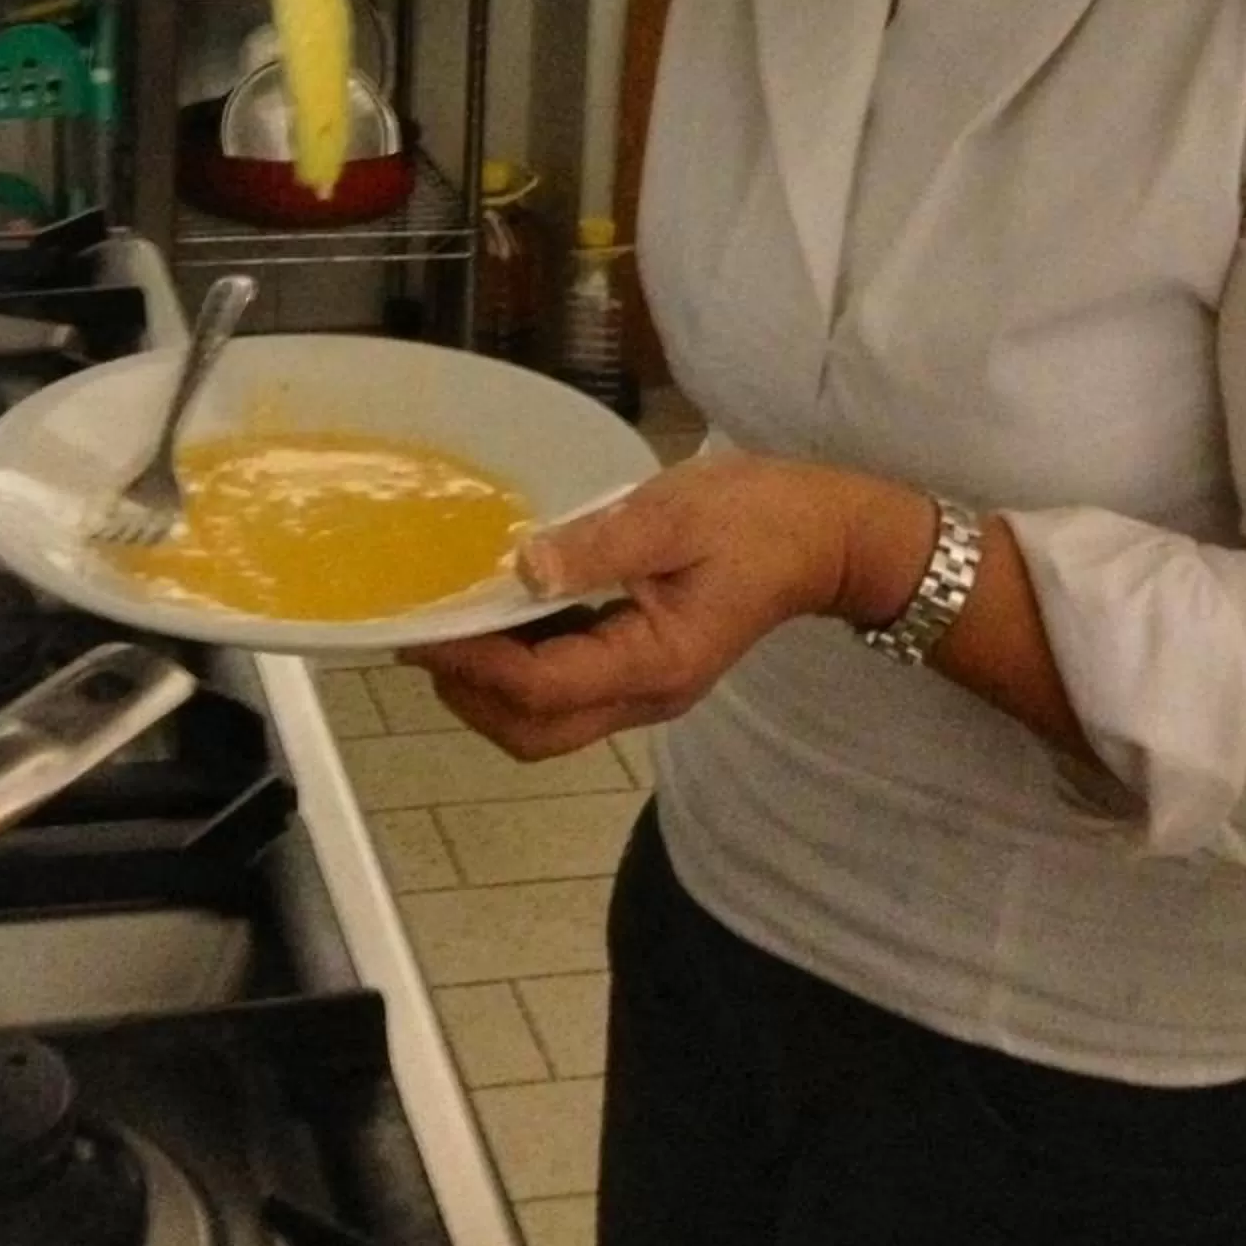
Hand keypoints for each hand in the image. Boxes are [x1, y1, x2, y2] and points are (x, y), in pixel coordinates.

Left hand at [405, 453, 936, 759]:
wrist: (823, 536)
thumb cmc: (757, 517)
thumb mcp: (676, 514)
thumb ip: (600, 545)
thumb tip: (523, 566)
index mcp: (656, 661)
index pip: (543, 686)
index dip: (474, 662)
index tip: (424, 626)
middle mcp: (647, 693)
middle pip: (534, 731)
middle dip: (468, 695)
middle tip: (422, 639)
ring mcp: (646, 689)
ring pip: (546, 723)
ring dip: (488, 689)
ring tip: (447, 630)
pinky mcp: (642, 669)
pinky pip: (568, 691)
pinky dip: (520, 670)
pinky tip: (499, 618)